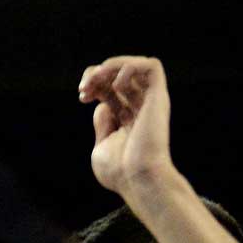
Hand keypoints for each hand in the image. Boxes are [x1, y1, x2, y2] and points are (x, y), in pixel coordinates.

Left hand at [77, 56, 175, 193]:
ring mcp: (150, 102)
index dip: (94, 83)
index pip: (110, 87)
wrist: (137, 178)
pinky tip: (117, 85)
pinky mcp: (159, 98)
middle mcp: (139, 107)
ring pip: (136, 64)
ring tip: (98, 80)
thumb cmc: (119, 171)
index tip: (82, 97)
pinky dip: (130, 67)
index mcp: (125, 118)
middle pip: (119, 73)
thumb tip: (102, 105)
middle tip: (85, 88)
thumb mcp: (102, 145)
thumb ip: (103, 124)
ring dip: (112, 65)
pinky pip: (152, 65)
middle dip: (97, 73)